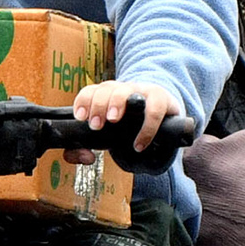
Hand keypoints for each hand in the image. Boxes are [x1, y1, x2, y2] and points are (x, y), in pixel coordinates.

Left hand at [63, 80, 179, 165]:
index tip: (80, 117)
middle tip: (95, 124)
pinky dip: (147, 127)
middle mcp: (122, 90)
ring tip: (112, 120)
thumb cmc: (132, 124)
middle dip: (98, 105)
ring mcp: (142, 91)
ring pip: (126, 89)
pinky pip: (155, 108)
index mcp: (106, 95)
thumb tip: (85, 157)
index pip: (90, 91)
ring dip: (116, 103)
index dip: (83, 101)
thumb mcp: (110, 132)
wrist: (164, 115)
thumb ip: (89, 145)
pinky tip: (139, 144)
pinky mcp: (161, 99)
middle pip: (106, 88)